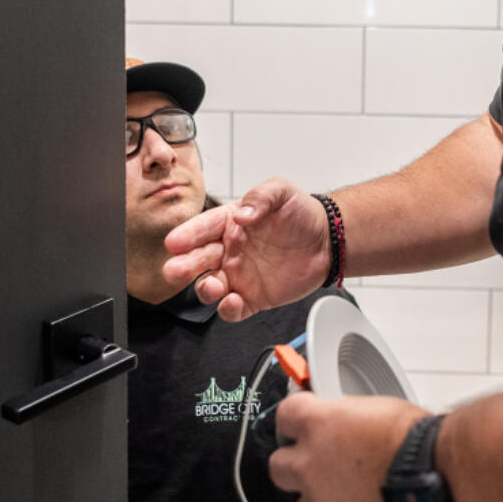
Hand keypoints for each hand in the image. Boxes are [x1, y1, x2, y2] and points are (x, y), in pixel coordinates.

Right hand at [161, 178, 330, 320]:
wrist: (328, 240)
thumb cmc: (302, 214)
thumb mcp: (281, 192)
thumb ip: (260, 197)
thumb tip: (242, 213)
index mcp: (231, 223)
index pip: (203, 228)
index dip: (188, 235)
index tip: (174, 242)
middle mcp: (230, 250)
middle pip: (199, 259)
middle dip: (184, 265)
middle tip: (175, 269)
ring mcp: (240, 275)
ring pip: (210, 286)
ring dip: (205, 289)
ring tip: (212, 286)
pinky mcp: (253, 297)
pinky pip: (233, 308)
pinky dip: (228, 309)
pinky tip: (232, 302)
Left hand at [270, 393, 428, 501]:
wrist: (441, 485)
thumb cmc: (421, 445)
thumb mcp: (383, 412)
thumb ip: (353, 420)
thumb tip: (350, 423)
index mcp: (321, 424)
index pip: (286, 414)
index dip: (296, 419)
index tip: (302, 422)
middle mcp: (312, 465)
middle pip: (279, 464)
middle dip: (296, 463)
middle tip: (319, 463)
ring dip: (318, 500)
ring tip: (348, 496)